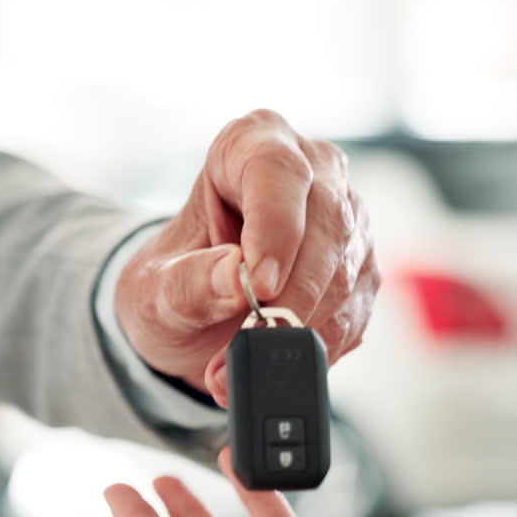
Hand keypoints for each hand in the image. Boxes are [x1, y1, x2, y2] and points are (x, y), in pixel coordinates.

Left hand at [114, 109, 377, 404]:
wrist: (189, 319)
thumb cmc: (168, 284)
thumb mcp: (153, 288)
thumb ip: (188, 282)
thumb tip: (236, 278)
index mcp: (249, 145)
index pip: (277, 171)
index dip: (274, 228)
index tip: (258, 286)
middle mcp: (310, 171)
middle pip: (325, 227)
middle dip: (289, 299)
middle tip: (245, 349)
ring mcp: (345, 219)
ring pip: (346, 276)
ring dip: (298, 335)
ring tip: (237, 372)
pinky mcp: (362, 271)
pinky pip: (353, 314)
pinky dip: (314, 351)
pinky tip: (271, 365)